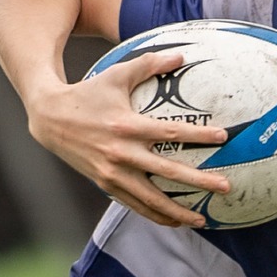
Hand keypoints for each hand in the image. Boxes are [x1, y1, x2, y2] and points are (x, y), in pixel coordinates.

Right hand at [24, 49, 231, 228]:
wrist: (49, 118)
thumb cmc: (88, 93)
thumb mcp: (116, 75)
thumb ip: (149, 64)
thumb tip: (181, 54)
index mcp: (127, 125)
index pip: (171, 132)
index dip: (198, 135)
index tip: (223, 138)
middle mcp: (122, 153)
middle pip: (168, 171)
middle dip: (200, 181)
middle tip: (226, 187)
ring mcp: (113, 173)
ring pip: (151, 199)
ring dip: (178, 212)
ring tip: (202, 220)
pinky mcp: (105, 185)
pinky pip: (135, 205)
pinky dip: (156, 215)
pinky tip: (175, 221)